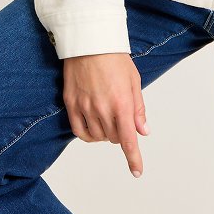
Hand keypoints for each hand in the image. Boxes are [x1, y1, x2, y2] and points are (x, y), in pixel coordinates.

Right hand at [62, 53, 149, 177]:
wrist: (89, 41)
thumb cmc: (114, 58)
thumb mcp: (134, 81)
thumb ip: (138, 109)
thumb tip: (142, 131)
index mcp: (121, 103)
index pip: (128, 140)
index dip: (133, 158)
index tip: (137, 171)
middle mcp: (103, 108)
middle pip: (114, 138)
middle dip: (121, 133)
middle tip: (120, 115)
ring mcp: (85, 107)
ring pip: (98, 137)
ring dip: (105, 133)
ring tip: (106, 116)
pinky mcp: (71, 104)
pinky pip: (79, 131)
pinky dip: (88, 134)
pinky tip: (92, 126)